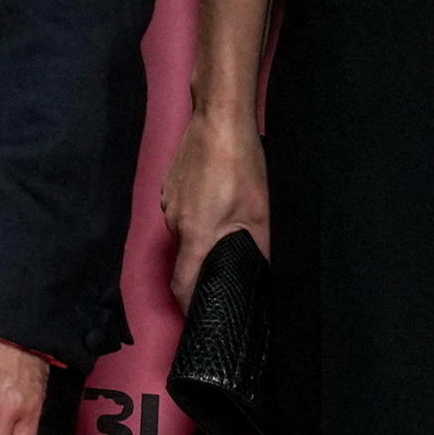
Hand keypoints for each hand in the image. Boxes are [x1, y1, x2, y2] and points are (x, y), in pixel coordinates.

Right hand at [159, 106, 269, 304]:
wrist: (219, 120)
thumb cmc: (240, 164)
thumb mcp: (260, 211)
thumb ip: (260, 247)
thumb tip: (264, 271)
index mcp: (195, 233)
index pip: (182, 282)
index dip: (188, 303)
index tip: (199, 314)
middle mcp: (175, 221)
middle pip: (186, 256)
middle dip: (204, 261)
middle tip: (229, 258)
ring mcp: (169, 202)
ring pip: (186, 232)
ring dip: (203, 234)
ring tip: (227, 221)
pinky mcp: (170, 186)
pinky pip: (182, 212)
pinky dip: (197, 214)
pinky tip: (217, 199)